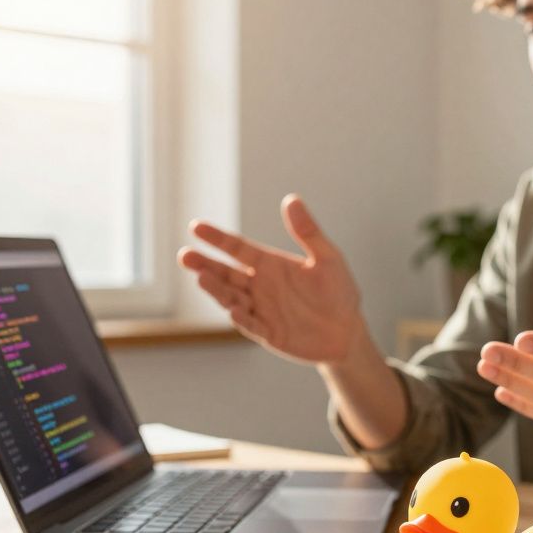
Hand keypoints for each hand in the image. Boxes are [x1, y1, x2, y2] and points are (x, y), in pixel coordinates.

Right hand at [178, 194, 364, 364]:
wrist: (348, 331)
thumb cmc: (338, 291)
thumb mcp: (327, 258)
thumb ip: (308, 232)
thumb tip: (291, 199)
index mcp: (270, 265)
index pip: (238, 248)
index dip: (218, 239)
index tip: (195, 227)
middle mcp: (260, 286)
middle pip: (226, 274)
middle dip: (206, 265)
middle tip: (185, 256)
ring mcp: (261, 311)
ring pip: (232, 298)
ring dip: (217, 290)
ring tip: (201, 279)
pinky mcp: (269, 334)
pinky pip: (253, 326)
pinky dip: (243, 319)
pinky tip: (234, 310)